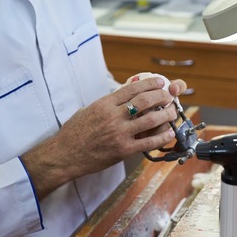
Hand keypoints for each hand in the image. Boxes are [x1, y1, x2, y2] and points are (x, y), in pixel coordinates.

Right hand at [21, 76, 185, 199]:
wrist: (64, 155)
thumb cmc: (73, 133)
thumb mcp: (87, 110)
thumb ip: (106, 104)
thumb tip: (121, 99)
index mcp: (105, 104)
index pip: (132, 88)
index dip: (150, 83)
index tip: (160, 82)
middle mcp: (113, 116)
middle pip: (145, 101)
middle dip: (161, 96)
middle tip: (169, 96)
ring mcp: (119, 133)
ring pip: (150, 120)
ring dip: (165, 115)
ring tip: (172, 112)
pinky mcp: (123, 150)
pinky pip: (148, 142)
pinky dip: (161, 137)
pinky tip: (169, 134)